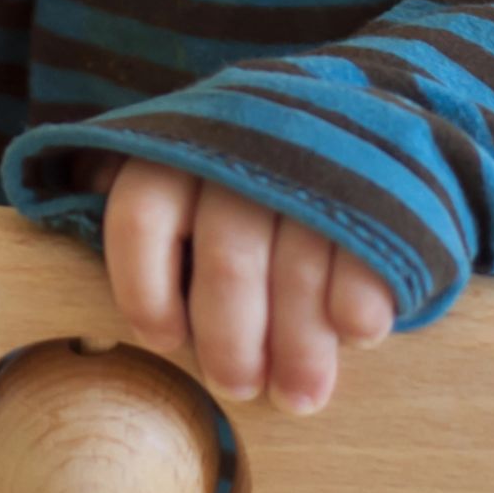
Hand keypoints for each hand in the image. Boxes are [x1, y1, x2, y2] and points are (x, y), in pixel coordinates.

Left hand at [74, 150, 394, 414]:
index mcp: (190, 141)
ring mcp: (320, 161)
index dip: (144, 288)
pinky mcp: (385, 184)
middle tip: (241, 386)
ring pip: (296, 268)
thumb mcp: (202, 162)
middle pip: (225, 259)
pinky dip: (353, 308)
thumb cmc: (269, 163)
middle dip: (231, 342)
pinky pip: (360, 261)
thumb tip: (109, 242)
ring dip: (298, 346)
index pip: (142, 213)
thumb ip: (161, 205)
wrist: (381, 99)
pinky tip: (354, 334)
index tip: (164, 339)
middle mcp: (249, 145)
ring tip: (300, 393)